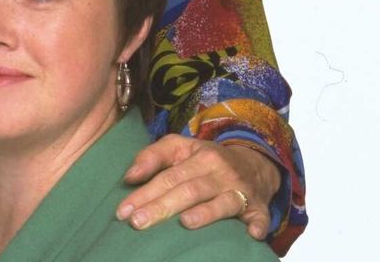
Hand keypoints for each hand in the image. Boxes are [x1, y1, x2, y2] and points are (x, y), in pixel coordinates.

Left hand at [116, 135, 280, 239]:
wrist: (255, 163)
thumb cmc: (207, 159)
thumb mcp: (180, 147)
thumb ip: (152, 156)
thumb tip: (129, 177)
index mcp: (200, 157)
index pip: (167, 177)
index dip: (144, 194)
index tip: (123, 211)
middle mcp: (221, 173)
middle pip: (189, 191)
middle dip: (162, 207)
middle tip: (138, 223)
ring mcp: (241, 191)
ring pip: (222, 202)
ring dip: (205, 213)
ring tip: (185, 223)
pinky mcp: (260, 208)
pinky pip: (260, 217)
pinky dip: (257, 226)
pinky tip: (251, 235)